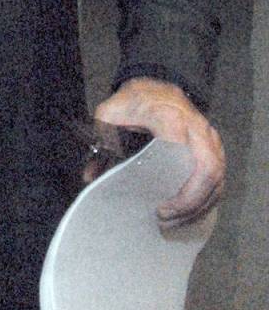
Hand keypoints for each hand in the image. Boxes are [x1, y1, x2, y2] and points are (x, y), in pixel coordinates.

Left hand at [92, 77, 224, 225]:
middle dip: (190, 202)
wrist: (152, 88)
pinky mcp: (215, 147)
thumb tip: (90, 177)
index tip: (159, 206)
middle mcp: (196, 126)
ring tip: (173, 221)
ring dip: (199, 205)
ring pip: (217, 178)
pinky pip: (219, 178)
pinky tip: (187, 213)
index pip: (182, 152)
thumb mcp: (109, 115)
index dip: (177, 185)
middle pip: (208, 171)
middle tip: (164, 218)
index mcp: (168, 115)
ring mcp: (210, 137)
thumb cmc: (130, 103)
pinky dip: (205, 199)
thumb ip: (101, 144)